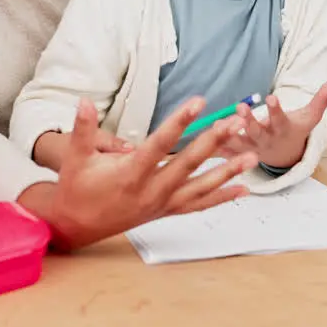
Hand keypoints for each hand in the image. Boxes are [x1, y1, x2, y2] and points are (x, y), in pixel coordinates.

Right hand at [39, 96, 256, 250]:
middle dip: (214, 141)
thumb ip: (82, 128)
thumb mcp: (74, 157)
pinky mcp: (166, 211)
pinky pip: (199, 205)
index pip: (159, 144)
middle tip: (236, 122)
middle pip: (188, 163)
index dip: (179, 122)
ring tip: (251, 157)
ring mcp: (161, 203)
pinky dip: (222, 197)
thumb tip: (84, 101)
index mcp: (130, 175)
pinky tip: (243, 190)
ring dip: (227, 172)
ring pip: (200, 187)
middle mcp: (150, 191)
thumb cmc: (77, 188)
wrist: (76, 225)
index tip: (198, 102)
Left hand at [218, 80, 326, 168]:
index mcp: (282, 129)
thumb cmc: (296, 130)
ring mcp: (250, 148)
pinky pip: (224, 150)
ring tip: (218, 123)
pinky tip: (204, 135)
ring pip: (238, 142)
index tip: (272, 97)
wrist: (285, 155)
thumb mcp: (310, 117)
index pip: (280, 119)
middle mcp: (266, 140)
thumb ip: (321, 100)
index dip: (276, 109)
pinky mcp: (237, 153)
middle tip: (240, 108)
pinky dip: (214, 145)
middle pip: (256, 132)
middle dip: (249, 121)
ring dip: (228, 134)